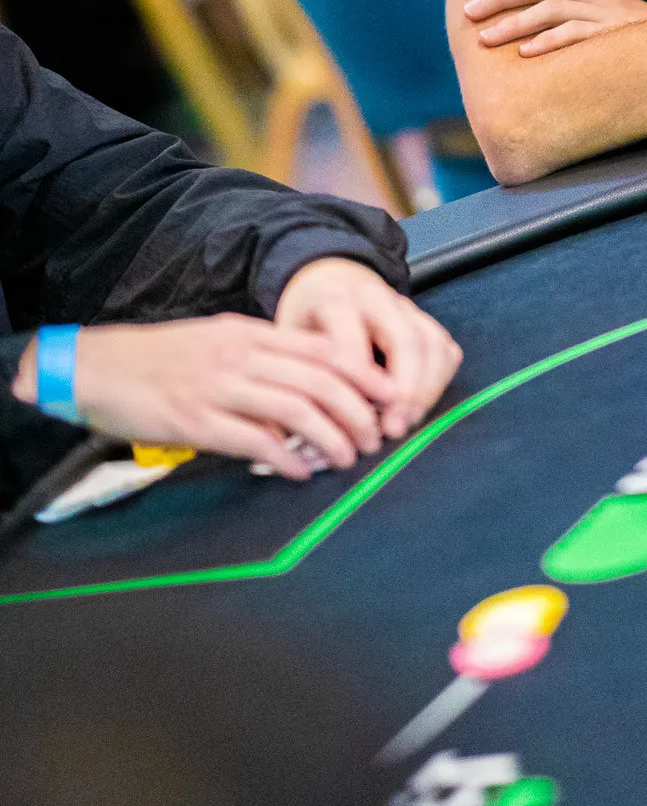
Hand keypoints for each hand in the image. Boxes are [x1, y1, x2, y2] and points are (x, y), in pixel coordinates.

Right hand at [12, 315, 399, 477]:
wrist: (96, 367)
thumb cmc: (161, 358)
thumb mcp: (218, 340)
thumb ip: (262, 356)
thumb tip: (310, 382)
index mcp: (249, 333)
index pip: (323, 350)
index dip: (363, 374)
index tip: (391, 396)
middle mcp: (241, 355)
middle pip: (320, 381)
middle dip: (357, 412)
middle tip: (375, 438)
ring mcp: (219, 387)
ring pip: (295, 410)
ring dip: (330, 437)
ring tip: (347, 458)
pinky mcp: (195, 421)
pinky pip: (253, 440)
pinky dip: (284, 458)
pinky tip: (300, 471)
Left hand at [274, 258, 460, 440]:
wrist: (329, 278)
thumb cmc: (306, 322)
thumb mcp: (288, 342)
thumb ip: (301, 381)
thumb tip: (313, 441)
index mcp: (334, 300)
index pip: (351, 345)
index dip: (359, 386)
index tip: (360, 423)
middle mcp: (375, 297)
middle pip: (404, 340)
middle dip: (405, 389)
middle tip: (394, 429)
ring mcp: (405, 305)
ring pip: (431, 344)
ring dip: (426, 388)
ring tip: (410, 422)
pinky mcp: (425, 318)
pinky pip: (444, 348)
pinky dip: (439, 379)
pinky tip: (422, 406)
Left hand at [462, 0, 646, 56]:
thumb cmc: (645, 44)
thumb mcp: (613, 22)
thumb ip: (582, 19)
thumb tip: (543, 31)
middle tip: (470, 11)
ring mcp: (609, 16)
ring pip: (553, 8)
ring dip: (514, 22)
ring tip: (486, 38)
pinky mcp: (616, 38)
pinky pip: (578, 35)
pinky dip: (549, 42)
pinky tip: (526, 53)